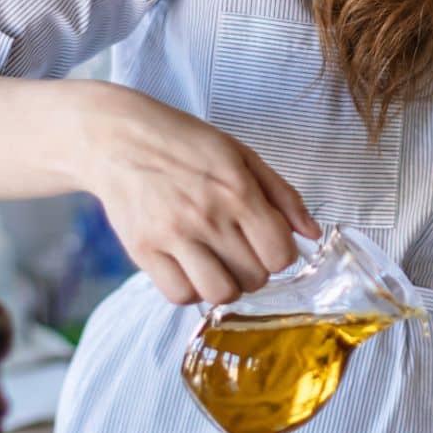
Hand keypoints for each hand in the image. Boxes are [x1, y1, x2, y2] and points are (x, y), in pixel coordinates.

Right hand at [74, 83, 321, 305]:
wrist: (119, 137)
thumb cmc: (185, 143)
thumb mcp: (241, 155)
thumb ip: (283, 195)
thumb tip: (313, 234)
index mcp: (237, 190)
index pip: (280, 254)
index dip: (281, 255)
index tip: (267, 243)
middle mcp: (207, 216)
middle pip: (254, 278)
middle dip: (255, 270)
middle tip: (240, 251)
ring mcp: (173, 236)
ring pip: (219, 293)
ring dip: (225, 286)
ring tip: (217, 264)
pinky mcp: (143, 250)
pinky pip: (179, 295)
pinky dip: (190, 289)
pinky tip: (189, 268)